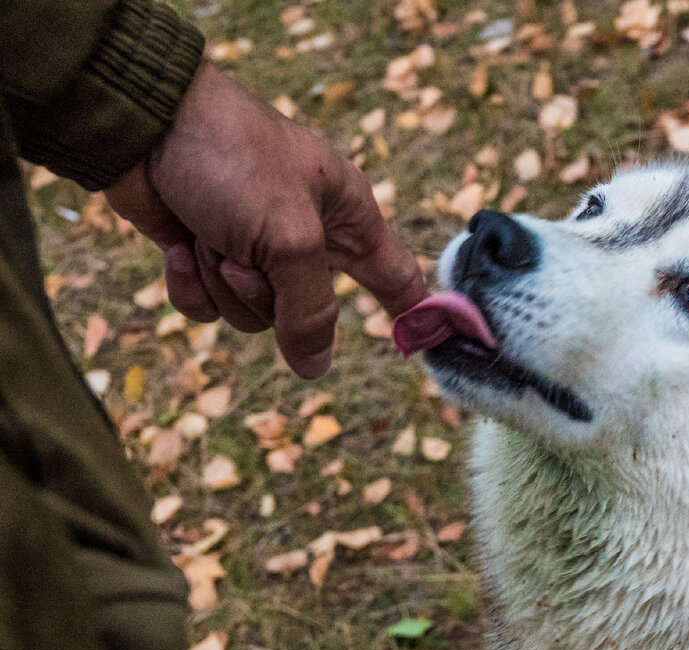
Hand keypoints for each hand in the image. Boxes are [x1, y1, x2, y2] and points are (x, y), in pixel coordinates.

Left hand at [105, 61, 426, 377]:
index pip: (395, 276)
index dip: (411, 313)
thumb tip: (315, 367)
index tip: (425, 348)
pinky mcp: (205, 251)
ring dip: (221, 280)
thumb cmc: (234, 160)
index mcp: (347, 219)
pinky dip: (189, 282)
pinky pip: (208, 306)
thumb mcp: (288, 239)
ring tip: (206, 235)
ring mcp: (253, 247)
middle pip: (307, 312)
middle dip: (266, 293)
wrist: (143, 123)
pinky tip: (177, 248)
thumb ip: (309, 310)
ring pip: (250, 314)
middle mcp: (306, 237)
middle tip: (244, 253)